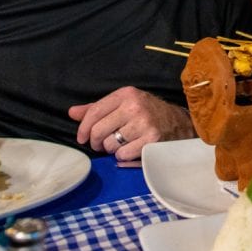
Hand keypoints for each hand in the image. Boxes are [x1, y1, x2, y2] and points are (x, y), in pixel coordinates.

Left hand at [68, 86, 194, 160]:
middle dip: (95, 142)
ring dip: (111, 150)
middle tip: (100, 145)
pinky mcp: (151, 140)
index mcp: (126, 94)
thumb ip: (98, 108)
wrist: (180, 123)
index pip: (94, 111)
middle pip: (98, 130)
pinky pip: (123, 155)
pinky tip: (130, 150)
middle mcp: (134, 106)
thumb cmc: (147, 113)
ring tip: (120, 145)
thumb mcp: (124, 104)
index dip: (83, 128)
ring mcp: (144, 123)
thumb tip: (72, 113)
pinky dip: (123, 156)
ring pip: (110, 144)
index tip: (81, 138)